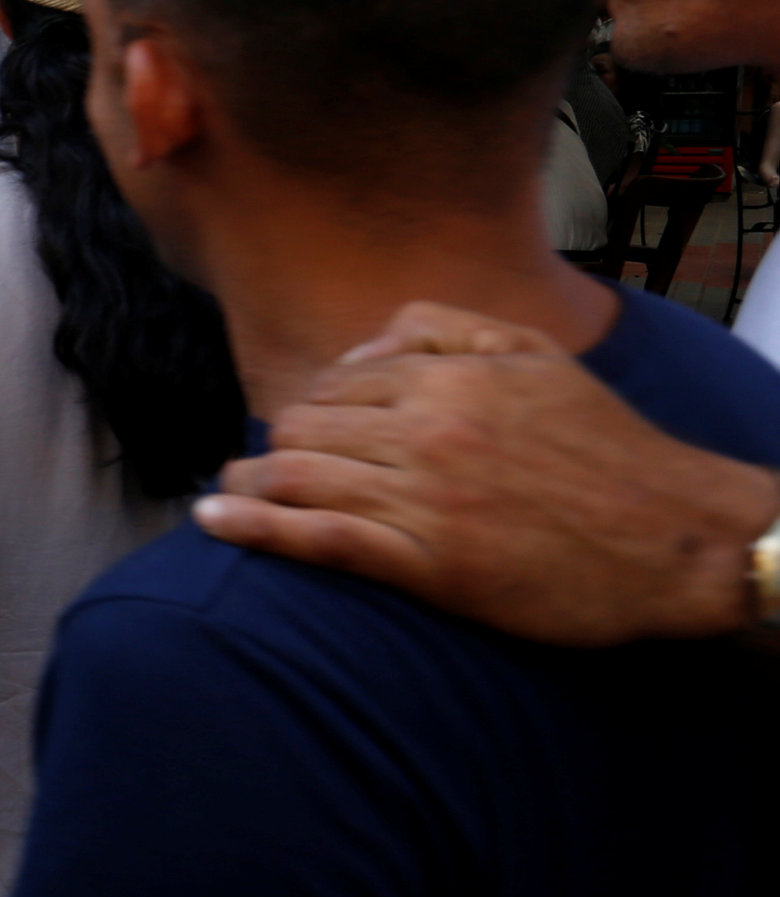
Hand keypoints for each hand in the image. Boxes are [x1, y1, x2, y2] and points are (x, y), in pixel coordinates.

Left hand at [194, 300, 779, 645]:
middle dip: (274, 443)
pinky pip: (319, 540)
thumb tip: (359, 347)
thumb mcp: (537, 355)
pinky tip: (217, 520)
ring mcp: (424, 501)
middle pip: (302, 427)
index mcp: (449, 379)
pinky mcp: (429, 566)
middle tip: (260, 462)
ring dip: (248, 482)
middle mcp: (428, 432)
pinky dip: (255, 527)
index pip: (334, 384)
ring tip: (229, 490)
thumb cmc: (610, 450)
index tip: (301, 429)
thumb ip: (444, 330)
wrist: (679, 542)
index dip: (309, 407)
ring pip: (297, 478)